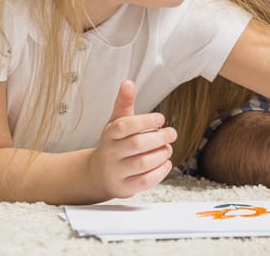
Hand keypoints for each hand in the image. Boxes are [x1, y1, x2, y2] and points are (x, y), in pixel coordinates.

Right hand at [87, 80, 177, 198]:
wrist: (98, 174)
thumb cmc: (113, 144)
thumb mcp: (116, 122)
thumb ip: (124, 103)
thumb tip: (128, 82)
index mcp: (109, 135)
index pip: (124, 126)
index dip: (144, 121)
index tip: (161, 118)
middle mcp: (110, 153)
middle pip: (136, 145)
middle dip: (159, 138)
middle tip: (172, 133)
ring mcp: (116, 172)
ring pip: (143, 163)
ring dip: (161, 154)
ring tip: (167, 148)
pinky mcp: (124, 188)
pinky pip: (144, 181)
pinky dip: (159, 171)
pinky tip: (165, 162)